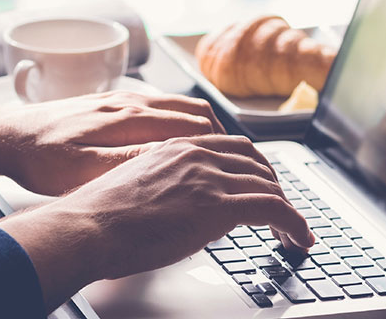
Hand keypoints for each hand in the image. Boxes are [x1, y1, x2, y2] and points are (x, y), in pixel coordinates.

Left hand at [0, 91, 226, 195]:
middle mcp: (130, 102)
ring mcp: (121, 100)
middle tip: (241, 164)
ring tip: (220, 152)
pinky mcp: (110, 103)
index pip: (195, 127)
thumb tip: (176, 158)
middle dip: (223, 137)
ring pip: (179, 106)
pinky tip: (180, 139)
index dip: (223, 149)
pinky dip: (182, 121)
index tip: (241, 169)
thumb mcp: (85, 169)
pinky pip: (160, 106)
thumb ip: (131, 162)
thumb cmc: (40, 159)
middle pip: (195, 113)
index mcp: (129, 119)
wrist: (5, 136)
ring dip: (205, 127)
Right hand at [0, 135, 315, 309]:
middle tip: (282, 213)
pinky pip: (274, 209)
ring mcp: (209, 177)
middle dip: (274, 188)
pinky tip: (298, 239)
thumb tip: (174, 210)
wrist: (87, 227)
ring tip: (293, 234)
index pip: (232, 149)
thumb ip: (163, 188)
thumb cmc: (98, 217)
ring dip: (287, 211)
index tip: (262, 188)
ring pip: (270, 185)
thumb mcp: (135, 188)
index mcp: (176, 147)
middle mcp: (197, 155)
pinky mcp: (219, 205)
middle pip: (257, 163)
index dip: (255, 170)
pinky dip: (294, 224)